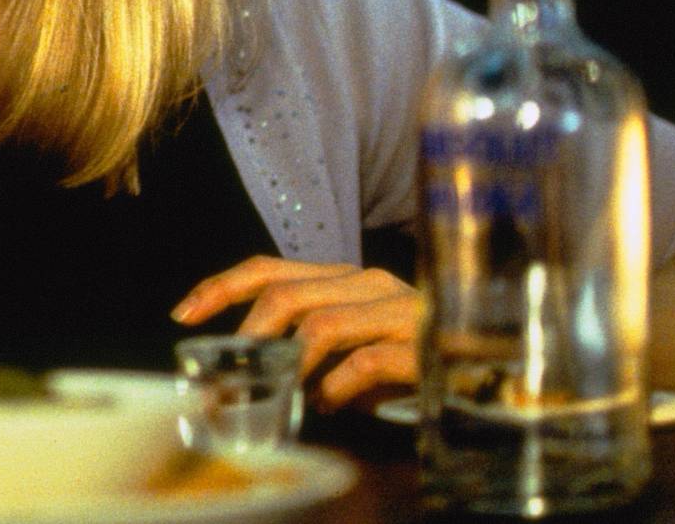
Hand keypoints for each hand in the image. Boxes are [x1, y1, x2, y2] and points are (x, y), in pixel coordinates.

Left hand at [173, 256, 420, 410]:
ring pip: (323, 324)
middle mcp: (368, 283)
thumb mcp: (350, 347)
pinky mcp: (425, 345)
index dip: (220, 287)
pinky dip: (338, 387)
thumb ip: (306, 347)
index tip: (183, 315)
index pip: (269, 269)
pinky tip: (331, 405)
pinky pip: (367, 361)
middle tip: (231, 375)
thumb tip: (247, 373)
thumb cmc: (408, 359)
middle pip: (288, 295)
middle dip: (248, 337)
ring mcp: (399, 309)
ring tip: (286, 394)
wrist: (491, 368)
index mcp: (344, 278)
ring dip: (292, 366)